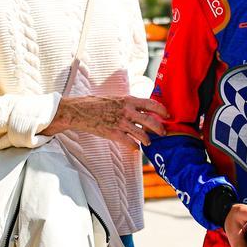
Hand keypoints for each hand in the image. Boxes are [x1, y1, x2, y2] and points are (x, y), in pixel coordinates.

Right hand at [47, 95, 168, 147]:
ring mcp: (120, 123)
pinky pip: (130, 143)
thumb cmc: (95, 103)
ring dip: (147, 139)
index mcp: (128, 100)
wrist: (79, 111)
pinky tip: (136, 148)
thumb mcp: (114, 98)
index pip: (151, 103)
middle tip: (163, 133)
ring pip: (142, 134)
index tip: (167, 115)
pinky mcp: (113, 134)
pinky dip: (135, 147)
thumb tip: (140, 107)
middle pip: (150, 120)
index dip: (162, 110)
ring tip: (148, 142)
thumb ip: (128, 103)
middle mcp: (127, 111)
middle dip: (159, 128)